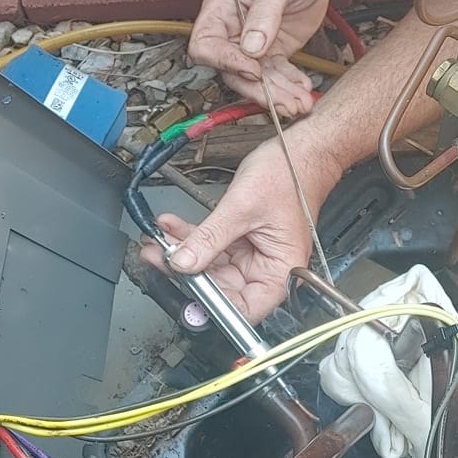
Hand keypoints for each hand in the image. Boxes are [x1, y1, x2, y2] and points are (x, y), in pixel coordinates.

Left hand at [140, 133, 341, 320]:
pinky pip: (211, 246)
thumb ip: (210, 238)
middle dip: (189, 273)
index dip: (213, 305)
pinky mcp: (241, 240)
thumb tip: (183, 263)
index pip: (245, 308)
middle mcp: (268, 269)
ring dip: (184, 253)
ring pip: (211, 266)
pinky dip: (192, 237)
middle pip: (222, 288)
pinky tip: (172, 227)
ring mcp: (252, 255)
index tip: (184, 292)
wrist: (298, 149)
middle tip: (160, 259)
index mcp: (281, 271)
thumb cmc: (290, 175)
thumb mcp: (242, 208)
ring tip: (159, 241)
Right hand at [189, 0, 328, 117]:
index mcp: (222, 7)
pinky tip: (304, 89)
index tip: (254, 70)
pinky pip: (276, 75)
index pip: (207, 44)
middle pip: (232, 70)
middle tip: (283, 102)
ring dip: (278, 94)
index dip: (226, 61)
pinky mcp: (272, 51)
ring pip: (256, 79)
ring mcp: (252, 43)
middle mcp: (232, 29)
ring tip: (300, 103)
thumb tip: (251, 47)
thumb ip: (265, 14)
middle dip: (258, 90)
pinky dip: (289, 85)